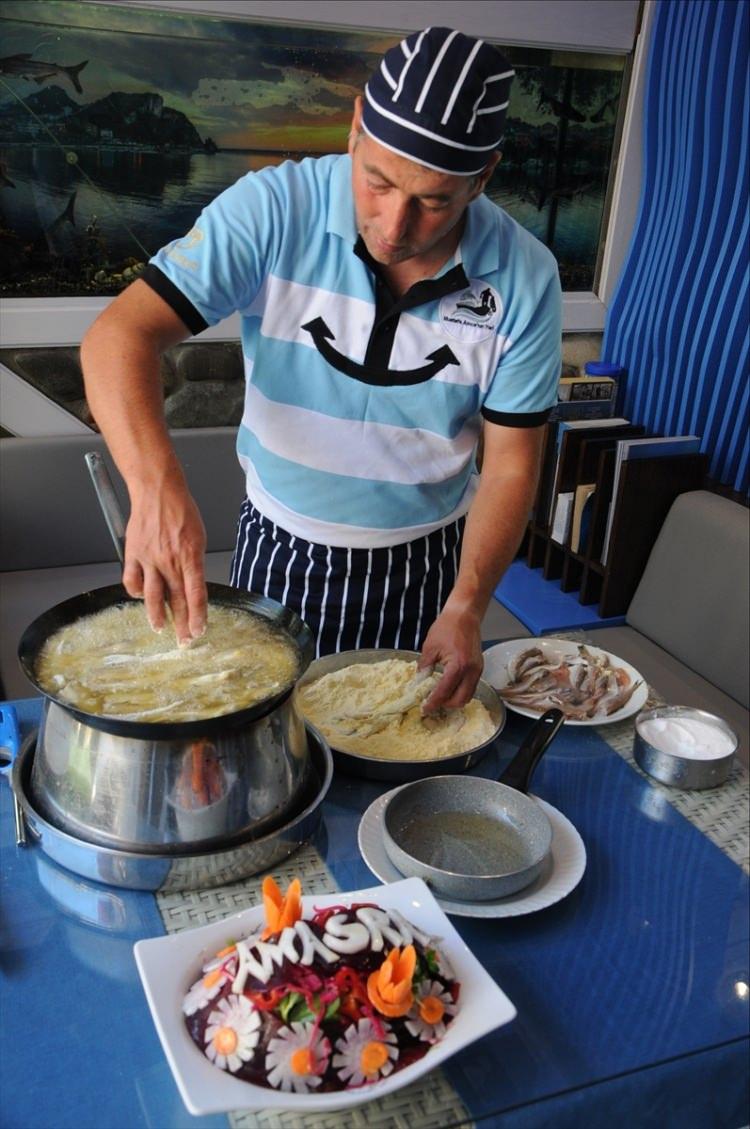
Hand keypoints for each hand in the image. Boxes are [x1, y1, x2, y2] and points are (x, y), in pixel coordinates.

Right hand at [122, 475, 207, 645]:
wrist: (158, 491)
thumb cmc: (182, 511)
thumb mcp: (199, 538)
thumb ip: (195, 564)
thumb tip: (192, 587)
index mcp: (190, 557)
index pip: (196, 594)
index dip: (198, 616)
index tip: (199, 630)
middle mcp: (170, 561)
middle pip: (176, 600)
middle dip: (182, 623)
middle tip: (184, 640)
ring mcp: (149, 559)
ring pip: (151, 596)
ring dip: (156, 615)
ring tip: (159, 628)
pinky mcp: (133, 554)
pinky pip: (131, 580)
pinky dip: (134, 592)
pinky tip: (138, 597)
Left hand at [418, 604, 483, 712]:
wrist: (464, 615)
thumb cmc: (447, 627)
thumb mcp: (430, 647)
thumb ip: (424, 667)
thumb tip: (419, 683)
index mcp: (458, 666)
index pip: (444, 692)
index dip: (433, 703)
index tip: (424, 709)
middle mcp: (471, 671)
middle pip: (460, 700)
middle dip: (446, 705)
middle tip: (432, 703)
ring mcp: (477, 670)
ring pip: (468, 695)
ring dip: (454, 699)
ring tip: (440, 696)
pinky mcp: (479, 668)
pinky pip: (471, 687)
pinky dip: (460, 691)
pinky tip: (449, 686)